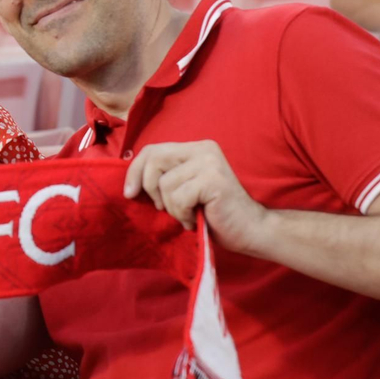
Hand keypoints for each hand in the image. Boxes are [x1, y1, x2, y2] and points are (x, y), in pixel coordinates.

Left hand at [124, 141, 268, 252]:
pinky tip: (195, 218)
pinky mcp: (213, 179)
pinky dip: (182, 214)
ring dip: (172, 208)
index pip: (152, 149)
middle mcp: (202, 149)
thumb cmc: (214, 214)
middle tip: (164, 208)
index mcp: (195, 148)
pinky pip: (178, 198)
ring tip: (188, 214)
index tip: (129, 193)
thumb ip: (164, 178)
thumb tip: (129, 183)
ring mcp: (209, 162)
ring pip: (165, 184)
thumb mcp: (183, 189)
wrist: (250, 230)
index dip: (135, 170)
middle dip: (149, 188)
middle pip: (154, 160)